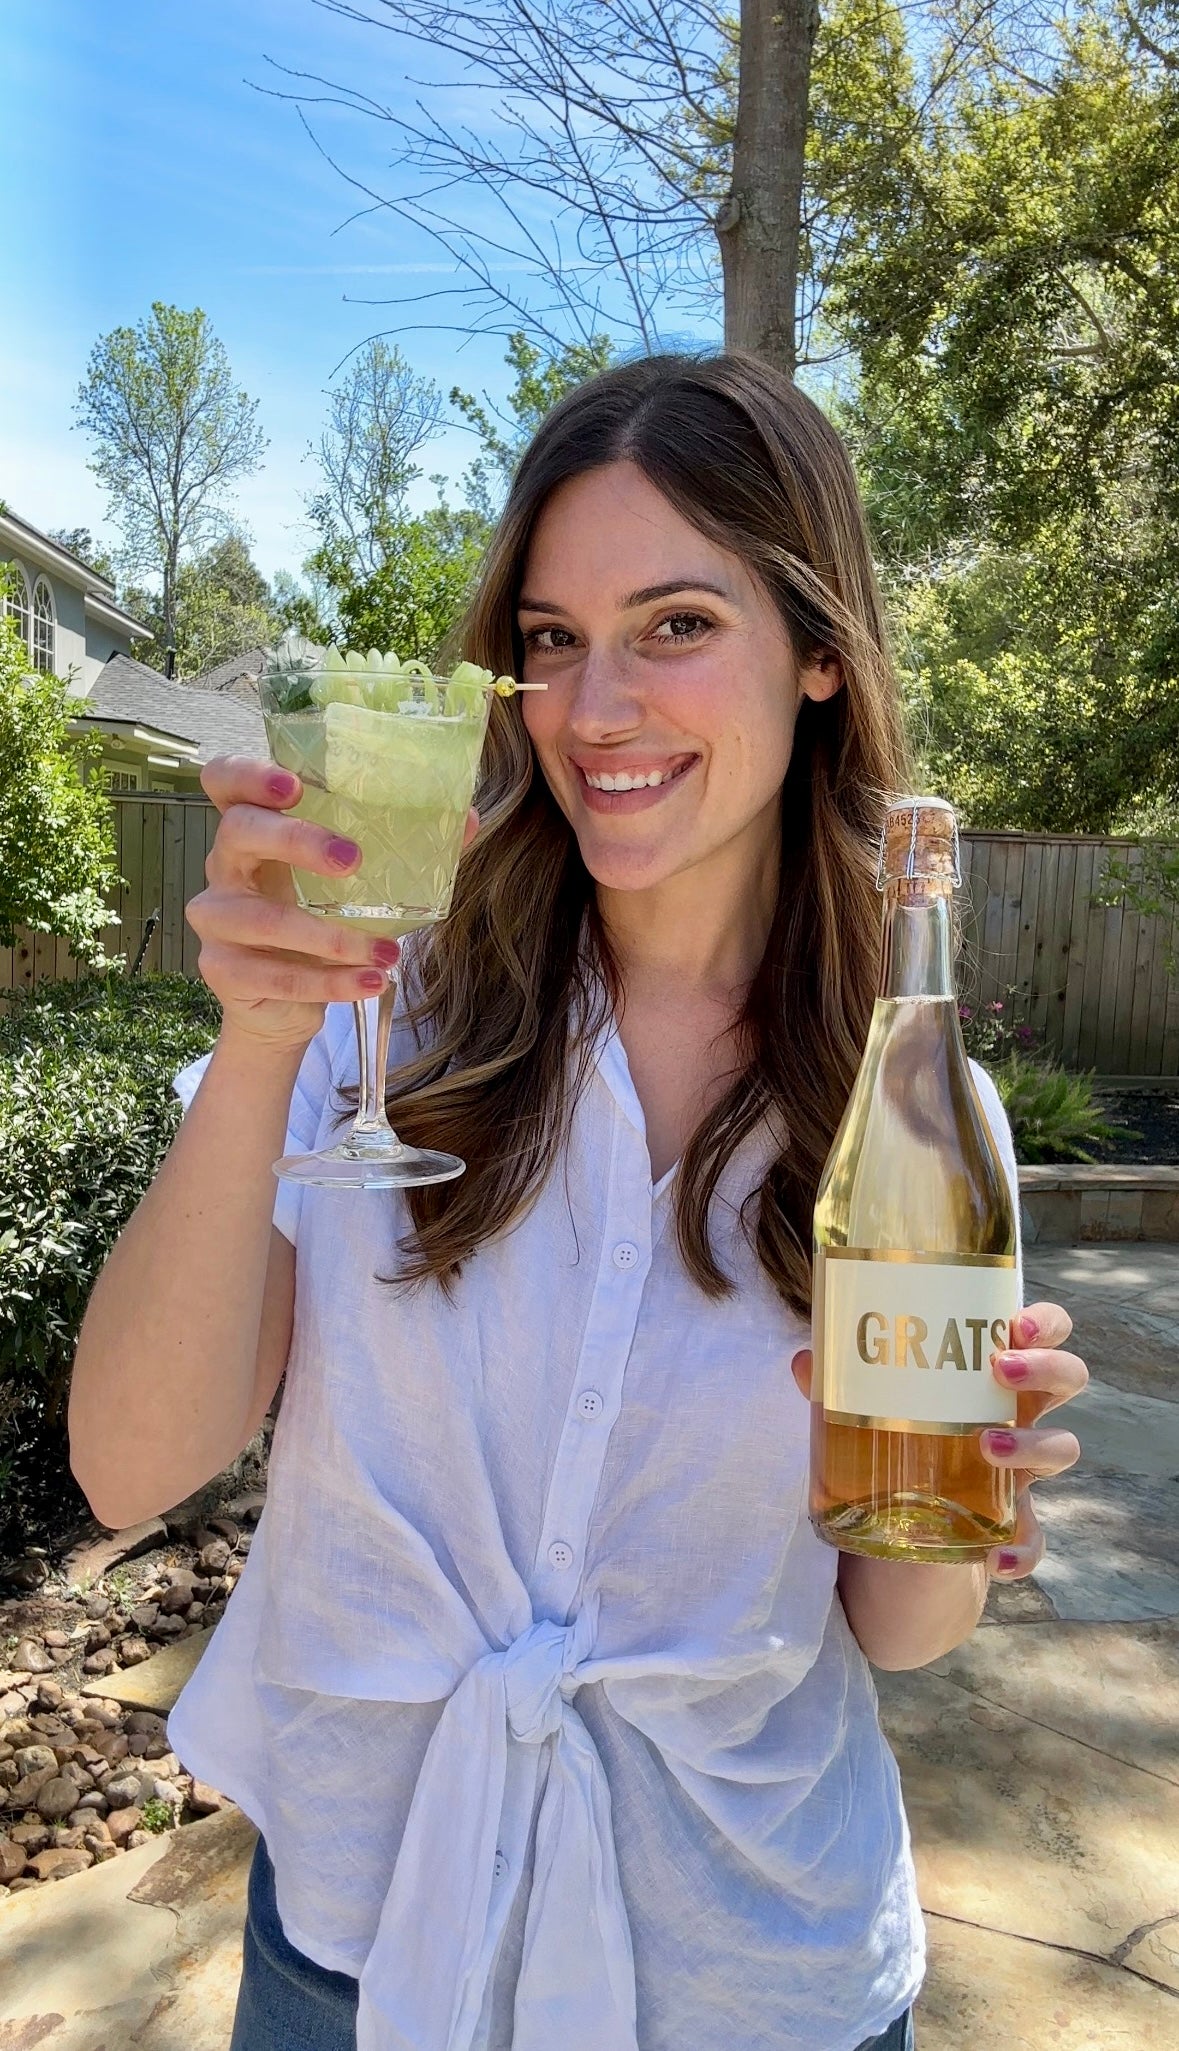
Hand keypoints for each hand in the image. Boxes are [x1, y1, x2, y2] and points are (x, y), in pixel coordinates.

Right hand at [189, 755, 479, 1052]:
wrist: (285, 1003)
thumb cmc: (321, 923)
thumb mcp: (359, 884)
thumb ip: (406, 849)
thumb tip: (467, 818)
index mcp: (254, 827)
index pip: (224, 780)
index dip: (248, 774)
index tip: (294, 785)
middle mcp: (224, 865)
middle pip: (238, 831)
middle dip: (296, 841)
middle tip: (352, 860)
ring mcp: (215, 918)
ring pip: (262, 919)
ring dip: (330, 936)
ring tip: (385, 952)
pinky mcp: (221, 969)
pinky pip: (275, 974)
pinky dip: (330, 982)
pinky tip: (369, 982)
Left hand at [791, 1300, 1086, 1582]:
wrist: (897, 1550)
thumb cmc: (892, 1457)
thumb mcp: (864, 1420)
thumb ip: (841, 1390)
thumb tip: (808, 1360)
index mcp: (984, 1379)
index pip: (1038, 1333)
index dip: (1042, 1322)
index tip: (1012, 1323)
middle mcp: (1014, 1418)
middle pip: (1067, 1378)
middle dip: (1046, 1367)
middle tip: (1000, 1370)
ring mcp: (1019, 1474)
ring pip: (1062, 1448)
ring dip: (1032, 1444)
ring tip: (986, 1446)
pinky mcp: (1011, 1529)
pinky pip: (1036, 1539)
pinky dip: (1022, 1549)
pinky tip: (993, 1557)